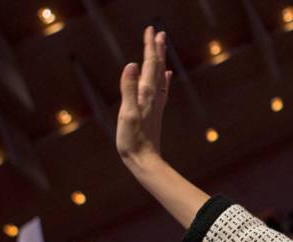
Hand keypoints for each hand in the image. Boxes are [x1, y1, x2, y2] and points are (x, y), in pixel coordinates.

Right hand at [117, 26, 172, 165]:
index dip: (150, 46)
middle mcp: (154, 97)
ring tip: (161, 48)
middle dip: (157, 49)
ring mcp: (155, 105)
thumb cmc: (132, 140)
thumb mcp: (126, 113)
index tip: (151, 29)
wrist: (145, 161)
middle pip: (156, 67)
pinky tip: (166, 76)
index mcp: (146, 94)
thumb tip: (131, 64)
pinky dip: (163, 79)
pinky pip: (161, 90)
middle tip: (159, 32)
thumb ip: (128, 89)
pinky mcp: (154, 112)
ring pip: (159, 76)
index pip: (149, 64)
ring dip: (160, 61)